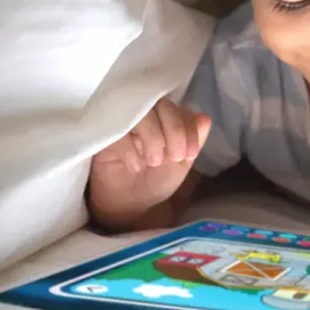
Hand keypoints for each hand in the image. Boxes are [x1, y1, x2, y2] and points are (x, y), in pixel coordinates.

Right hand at [88, 99, 210, 228]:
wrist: (129, 205)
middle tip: (175, 157)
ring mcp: (123, 122)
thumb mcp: (181, 163)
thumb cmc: (156, 179)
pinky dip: (130, 149)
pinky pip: (117, 131)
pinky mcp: (104, 134)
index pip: (180, 109)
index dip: (188, 129)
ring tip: (154, 162)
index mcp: (166, 119)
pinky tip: (136, 166)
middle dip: (174, 131)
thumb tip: (205, 118)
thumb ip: (193, 140)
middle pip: (161, 104)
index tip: (190, 154)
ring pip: (140, 113)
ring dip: (153, 137)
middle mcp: (145, 115)